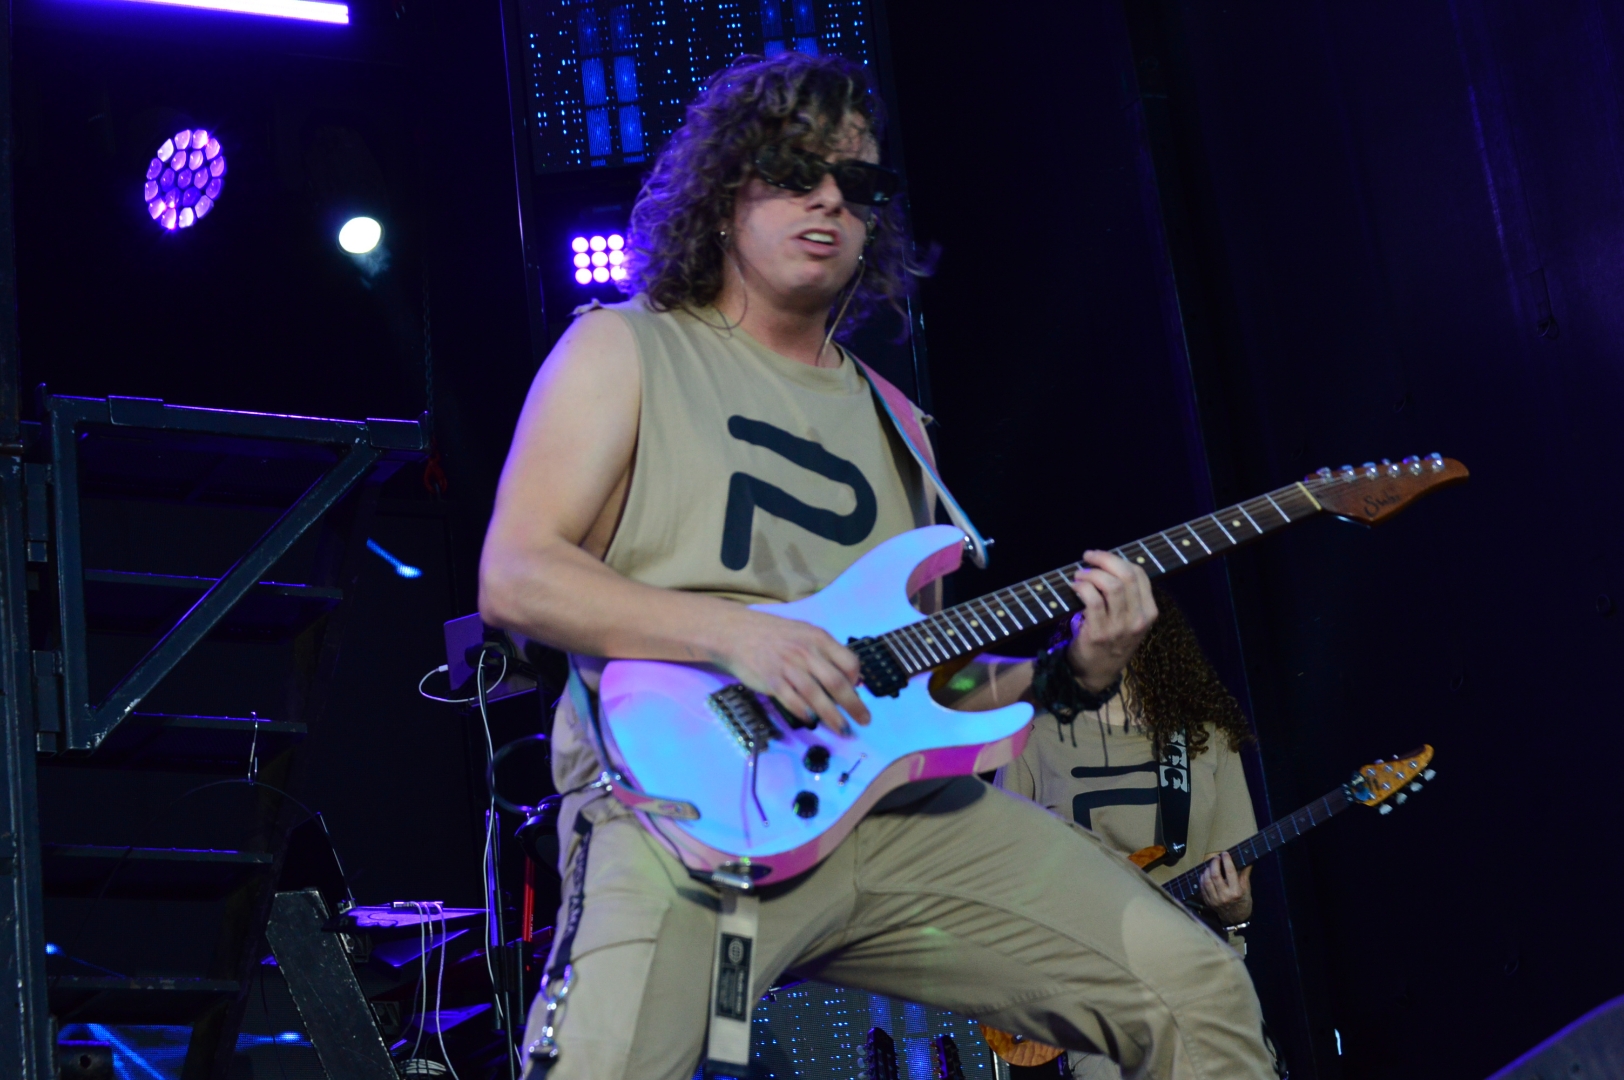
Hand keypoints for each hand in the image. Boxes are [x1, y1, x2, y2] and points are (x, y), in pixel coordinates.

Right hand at [711, 608, 870, 736]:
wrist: (738, 633)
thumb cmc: (775, 635)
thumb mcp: (804, 634)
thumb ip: (825, 652)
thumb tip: (847, 677)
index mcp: (819, 638)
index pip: (849, 661)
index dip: (857, 679)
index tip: (857, 691)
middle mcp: (806, 652)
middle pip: (836, 682)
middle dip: (853, 705)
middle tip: (863, 720)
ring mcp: (788, 666)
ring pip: (816, 695)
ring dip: (832, 715)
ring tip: (842, 729)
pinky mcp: (772, 680)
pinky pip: (792, 700)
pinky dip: (804, 712)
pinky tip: (812, 720)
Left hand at [1066, 550, 1157, 691]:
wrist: (1096, 673)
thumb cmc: (1111, 641)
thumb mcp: (1130, 621)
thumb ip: (1128, 597)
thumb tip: (1108, 564)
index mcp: (1149, 612)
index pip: (1140, 575)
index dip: (1118, 559)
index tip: (1100, 557)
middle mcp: (1138, 619)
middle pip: (1127, 576)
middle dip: (1105, 560)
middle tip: (1088, 557)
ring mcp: (1119, 628)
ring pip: (1111, 586)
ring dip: (1091, 574)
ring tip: (1079, 575)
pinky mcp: (1099, 634)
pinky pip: (1092, 600)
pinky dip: (1082, 587)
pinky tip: (1074, 587)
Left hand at [1198, 851, 1252, 925]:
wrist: (1236, 918)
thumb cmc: (1243, 901)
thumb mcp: (1247, 888)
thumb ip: (1245, 873)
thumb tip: (1247, 859)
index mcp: (1236, 891)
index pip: (1229, 872)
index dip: (1226, 860)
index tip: (1225, 853)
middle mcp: (1224, 896)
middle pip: (1215, 875)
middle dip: (1214, 863)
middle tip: (1216, 857)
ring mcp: (1214, 899)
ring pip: (1206, 880)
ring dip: (1207, 869)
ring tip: (1211, 864)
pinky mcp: (1208, 901)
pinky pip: (1202, 887)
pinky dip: (1203, 878)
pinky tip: (1206, 873)